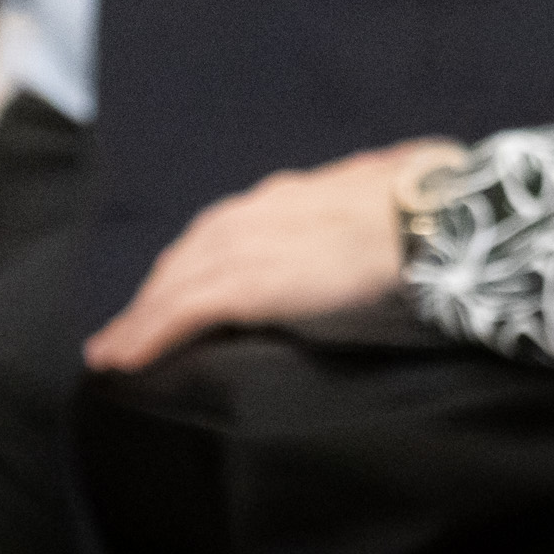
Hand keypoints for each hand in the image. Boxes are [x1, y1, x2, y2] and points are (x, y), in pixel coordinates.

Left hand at [82, 139, 461, 373]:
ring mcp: (253, 243)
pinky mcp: (249, 282)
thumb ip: (375, 204)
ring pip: (178, 282)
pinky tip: (120, 360)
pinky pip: (184, 311)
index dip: (199, 256)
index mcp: (299, 193)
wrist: (440, 220)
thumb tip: (398, 201)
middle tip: (131, 324)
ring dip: (141, 317)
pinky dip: (147, 334)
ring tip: (113, 350)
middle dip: (159, 288)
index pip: (231, 226)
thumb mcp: (394, 196)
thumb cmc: (435, 208)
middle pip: (193, 251)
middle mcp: (264, 209)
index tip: (180, 280)